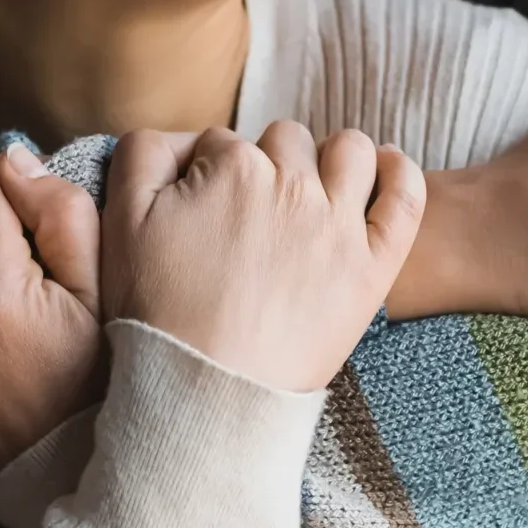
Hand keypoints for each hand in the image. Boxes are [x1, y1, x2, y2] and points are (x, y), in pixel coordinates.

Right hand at [101, 121, 424, 391]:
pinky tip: (385, 170)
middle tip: (251, 216)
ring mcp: (338, 223)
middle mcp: (291, 184)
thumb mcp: (122, 224)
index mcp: (230, 167)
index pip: (222, 142)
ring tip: (317, 190)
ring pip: (349, 150)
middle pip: (285, 141)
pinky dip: (399, 173)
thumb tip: (182, 137)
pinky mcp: (372, 265)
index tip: (202, 212)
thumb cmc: (158, 314)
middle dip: (268, 163)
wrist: (206, 390)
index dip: (208, 172)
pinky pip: (405, 197)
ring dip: (332, 158)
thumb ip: (144, 157)